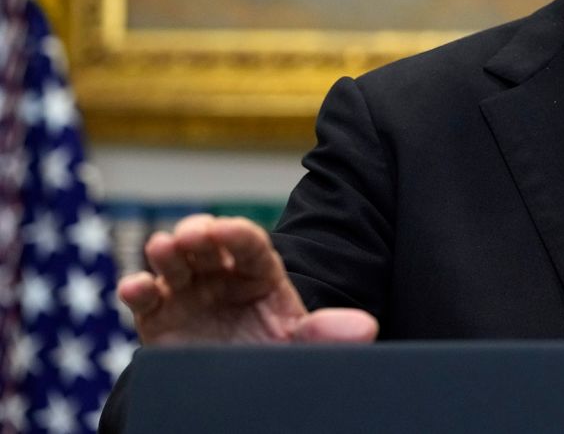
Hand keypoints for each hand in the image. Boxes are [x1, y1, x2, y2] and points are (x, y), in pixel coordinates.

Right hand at [117, 214, 378, 345]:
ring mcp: (189, 294)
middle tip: (192, 235)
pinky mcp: (159, 319)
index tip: (225, 230)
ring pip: (174, 262)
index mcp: (260, 275)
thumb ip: (327, 335)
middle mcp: (222, 277)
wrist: (239, 397)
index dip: (238, 234)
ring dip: (166, 251)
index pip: (251, 246)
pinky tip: (134, 286)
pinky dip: (136, 288)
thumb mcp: (301, 348)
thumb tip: (365, 327)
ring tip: (163, 247)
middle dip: (198, 233)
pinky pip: (146, 299)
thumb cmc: (274, 360)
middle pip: (208, 245)